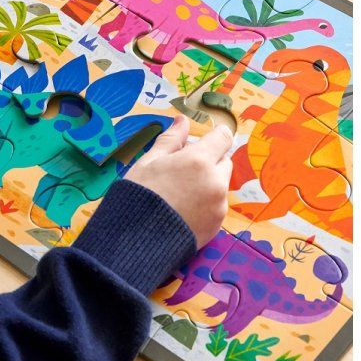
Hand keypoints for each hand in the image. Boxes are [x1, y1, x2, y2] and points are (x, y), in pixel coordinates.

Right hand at [125, 116, 233, 247]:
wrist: (136, 240)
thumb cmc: (138, 195)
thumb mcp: (149, 162)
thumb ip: (170, 140)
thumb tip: (182, 120)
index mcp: (198, 161)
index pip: (223, 137)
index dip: (213, 136)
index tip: (201, 141)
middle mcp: (215, 182)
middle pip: (224, 161)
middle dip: (209, 160)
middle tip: (182, 169)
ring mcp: (218, 205)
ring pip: (220, 185)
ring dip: (208, 183)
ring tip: (180, 193)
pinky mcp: (217, 225)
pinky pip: (216, 205)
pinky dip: (205, 203)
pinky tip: (183, 209)